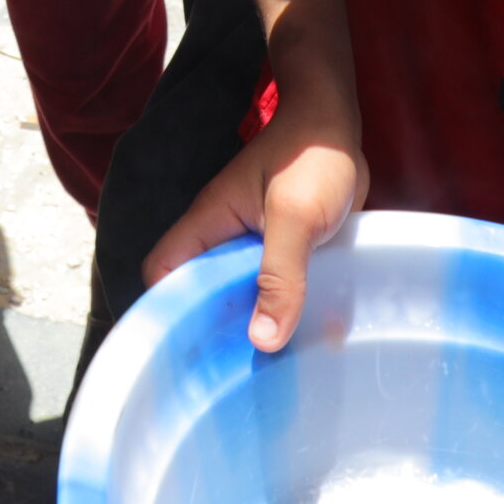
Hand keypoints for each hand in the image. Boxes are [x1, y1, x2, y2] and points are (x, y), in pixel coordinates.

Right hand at [142, 84, 364, 350]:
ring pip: (241, 295)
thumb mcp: (295, 217)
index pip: (164, 273)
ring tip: (272, 368)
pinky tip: (305, 337)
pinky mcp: (282, 250)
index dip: (167, 310)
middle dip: (217, 330)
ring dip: (256, 322)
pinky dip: (284, 309)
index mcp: (209, 224)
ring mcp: (253, 244)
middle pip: (202, 293)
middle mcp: (224, 238)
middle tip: (236, 377)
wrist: (338, 126)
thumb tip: (262, 341)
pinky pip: (273, 287)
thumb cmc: (311, 159)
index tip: (187, 355)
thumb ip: (279, 276)